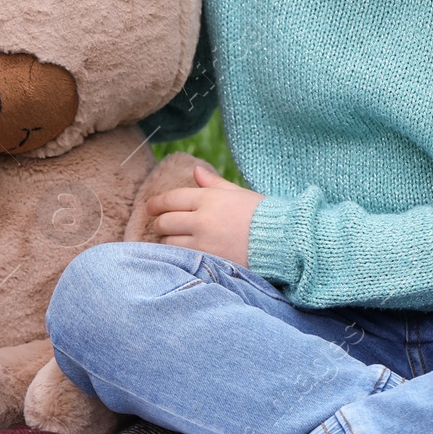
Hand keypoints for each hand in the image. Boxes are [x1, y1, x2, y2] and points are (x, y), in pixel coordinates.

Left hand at [146, 165, 263, 267]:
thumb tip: (196, 171)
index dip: (156, 203)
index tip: (150, 207)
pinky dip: (176, 255)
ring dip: (166, 240)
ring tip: (172, 240)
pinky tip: (178, 255)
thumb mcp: (238, 193)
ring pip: (169, 241)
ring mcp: (203, 243)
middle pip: (165, 221)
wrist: (282, 241)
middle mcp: (202, 219)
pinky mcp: (208, 261)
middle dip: (159, 222)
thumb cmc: (263, 215)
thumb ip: (214, 184)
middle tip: (160, 224)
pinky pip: (180, 258)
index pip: (172, 199)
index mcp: (209, 199)